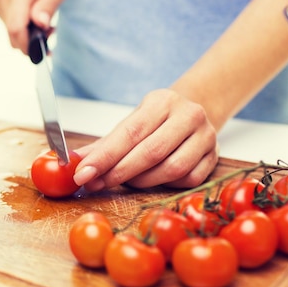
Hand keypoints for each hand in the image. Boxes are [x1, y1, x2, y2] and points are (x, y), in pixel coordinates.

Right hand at [0, 0, 69, 52]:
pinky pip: (7, 26)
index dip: (27, 45)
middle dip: (31, 42)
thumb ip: (48, 5)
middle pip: (12, 34)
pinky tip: (31, 18)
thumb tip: (40, 25)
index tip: (42, 50)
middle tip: (50, 33)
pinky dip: (21, 28)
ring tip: (43, 22)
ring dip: (27, 35)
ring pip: (10, 33)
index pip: (16, 27)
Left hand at [72, 89, 219, 189]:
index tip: (83, 173)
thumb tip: (73, 160)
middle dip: (119, 172)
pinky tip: (152, 180)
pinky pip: (187, 180)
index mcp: (162, 101)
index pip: (130, 132)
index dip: (104, 156)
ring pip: (171, 169)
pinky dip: (165, 185)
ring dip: (142, 181)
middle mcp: (188, 115)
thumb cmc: (157, 121)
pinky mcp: (215, 157)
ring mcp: (206, 136)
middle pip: (151, 152)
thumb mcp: (131, 123)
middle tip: (96, 183)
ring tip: (124, 180)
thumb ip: (104, 144)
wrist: (196, 111)